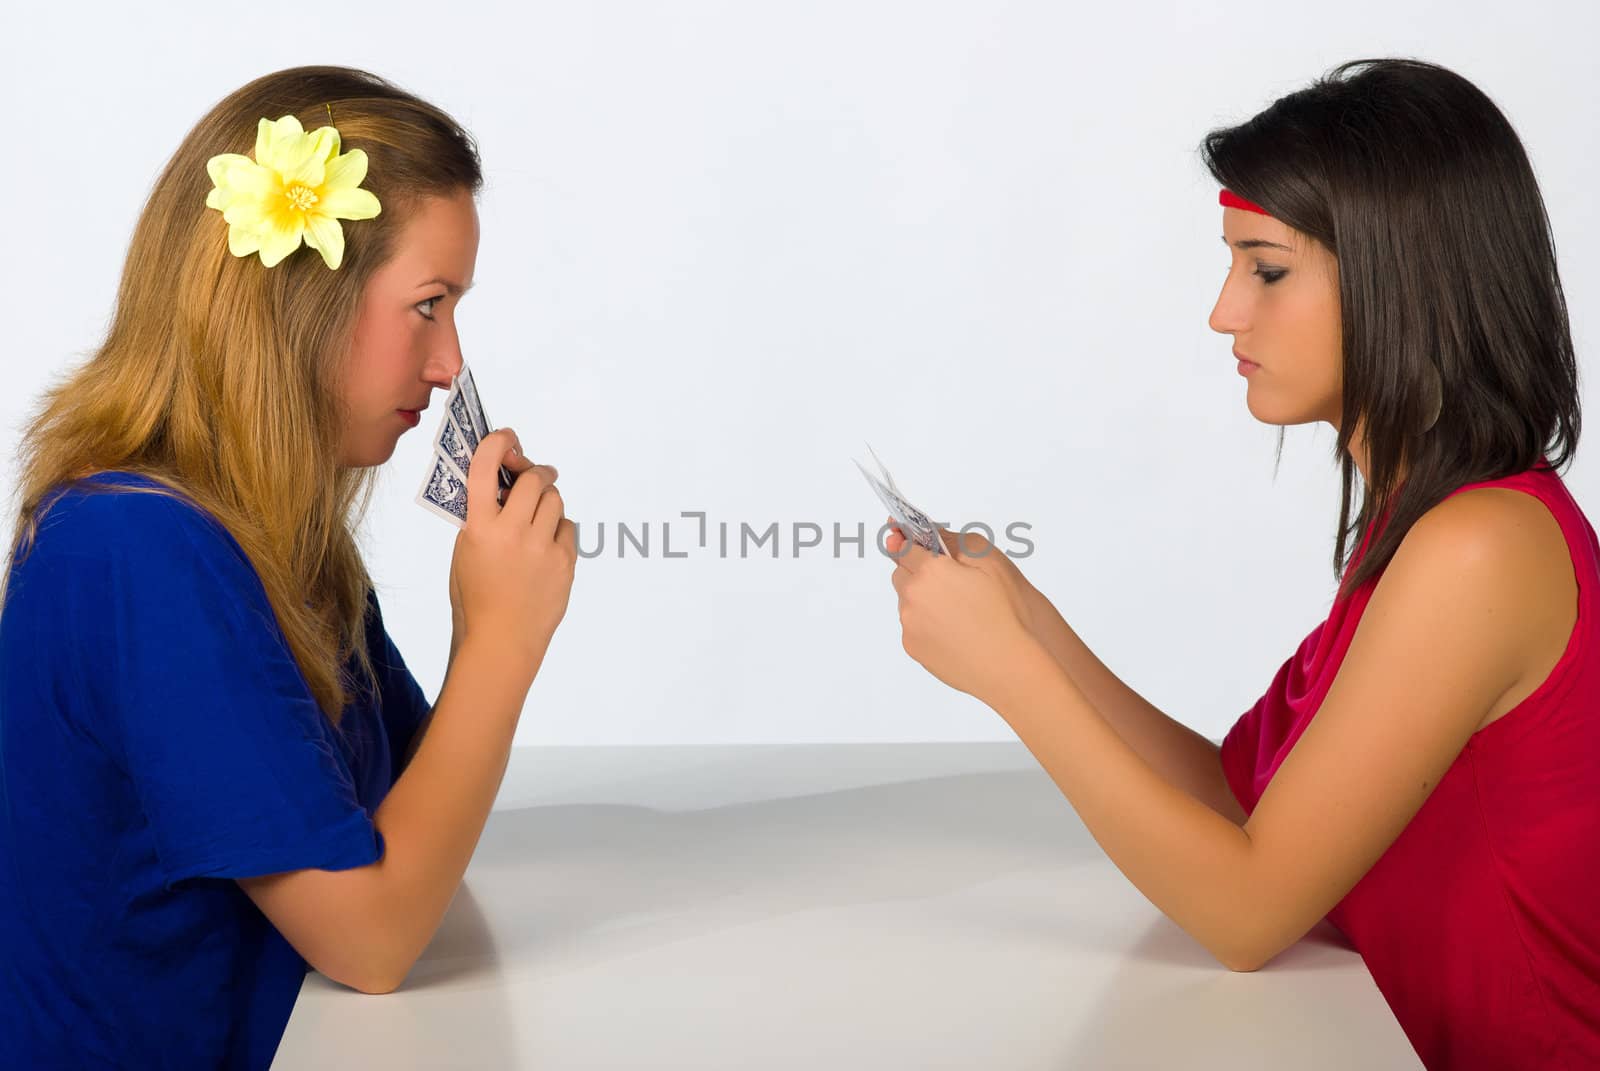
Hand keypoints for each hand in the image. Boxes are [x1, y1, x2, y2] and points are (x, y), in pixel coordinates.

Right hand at [448, 428, 577, 678]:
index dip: (498, 442)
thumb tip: (501, 487)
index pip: (487, 467)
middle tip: (534, 473)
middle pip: (535, 479)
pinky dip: (558, 528)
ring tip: (538, 514)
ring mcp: (543, 547)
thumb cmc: (475, 600)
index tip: (506, 435)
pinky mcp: (565, 562)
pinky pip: (568, 528)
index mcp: (479, 528)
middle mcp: (513, 532)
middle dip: (535, 471)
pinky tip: (547, 543)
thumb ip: (481, 519)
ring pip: (555, 501)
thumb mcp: (464, 553)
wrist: (501, 641)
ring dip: (547, 499)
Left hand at [886, 521, 1037, 635]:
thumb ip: (954, 540)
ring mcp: (910, 625)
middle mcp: (912, 597)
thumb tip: (930, 533)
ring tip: (956, 608)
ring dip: (921, 598)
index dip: (903, 538)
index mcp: (929, 571)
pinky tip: (953, 628)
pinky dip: (925, 623)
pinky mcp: (913, 648)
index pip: (902, 546)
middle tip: (944, 577)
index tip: (901, 533)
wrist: (1009, 665)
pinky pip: (912, 627)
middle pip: (901, 574)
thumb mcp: (989, 561)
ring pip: (906, 602)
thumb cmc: (1005, 613)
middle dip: (916, 570)